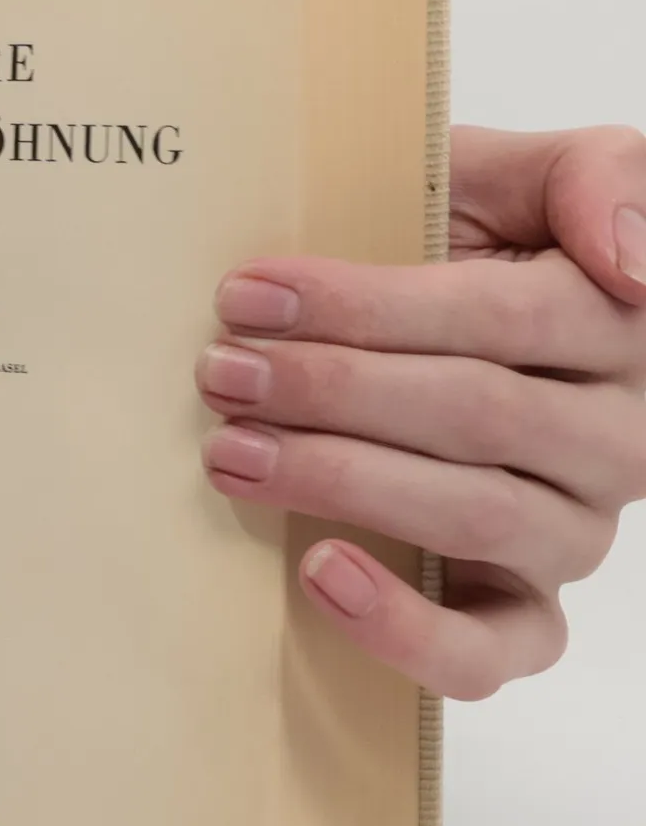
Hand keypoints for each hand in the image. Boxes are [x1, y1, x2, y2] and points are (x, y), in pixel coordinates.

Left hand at [197, 125, 645, 699]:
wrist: (406, 351)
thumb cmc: (452, 254)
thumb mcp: (508, 180)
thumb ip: (591, 177)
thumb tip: (631, 256)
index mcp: (616, 324)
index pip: (501, 318)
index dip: (369, 307)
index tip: (250, 295)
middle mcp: (615, 436)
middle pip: (476, 414)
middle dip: (332, 390)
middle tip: (220, 373)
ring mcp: (572, 532)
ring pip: (474, 516)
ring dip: (340, 481)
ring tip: (232, 454)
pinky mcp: (524, 616)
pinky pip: (487, 648)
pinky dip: (402, 622)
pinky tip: (318, 571)